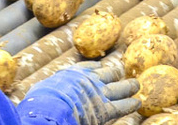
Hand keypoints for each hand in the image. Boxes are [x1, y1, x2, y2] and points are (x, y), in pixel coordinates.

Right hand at [20, 62, 138, 124]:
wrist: (50, 109)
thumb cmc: (39, 102)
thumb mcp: (40, 91)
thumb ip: (48, 90)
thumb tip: (41, 93)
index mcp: (72, 74)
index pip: (88, 68)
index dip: (96, 69)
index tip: (101, 67)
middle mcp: (88, 80)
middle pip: (107, 74)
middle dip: (115, 74)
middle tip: (121, 74)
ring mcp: (99, 93)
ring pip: (119, 87)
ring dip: (129, 86)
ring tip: (136, 85)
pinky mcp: (105, 109)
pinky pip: (122, 106)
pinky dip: (131, 104)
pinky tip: (138, 103)